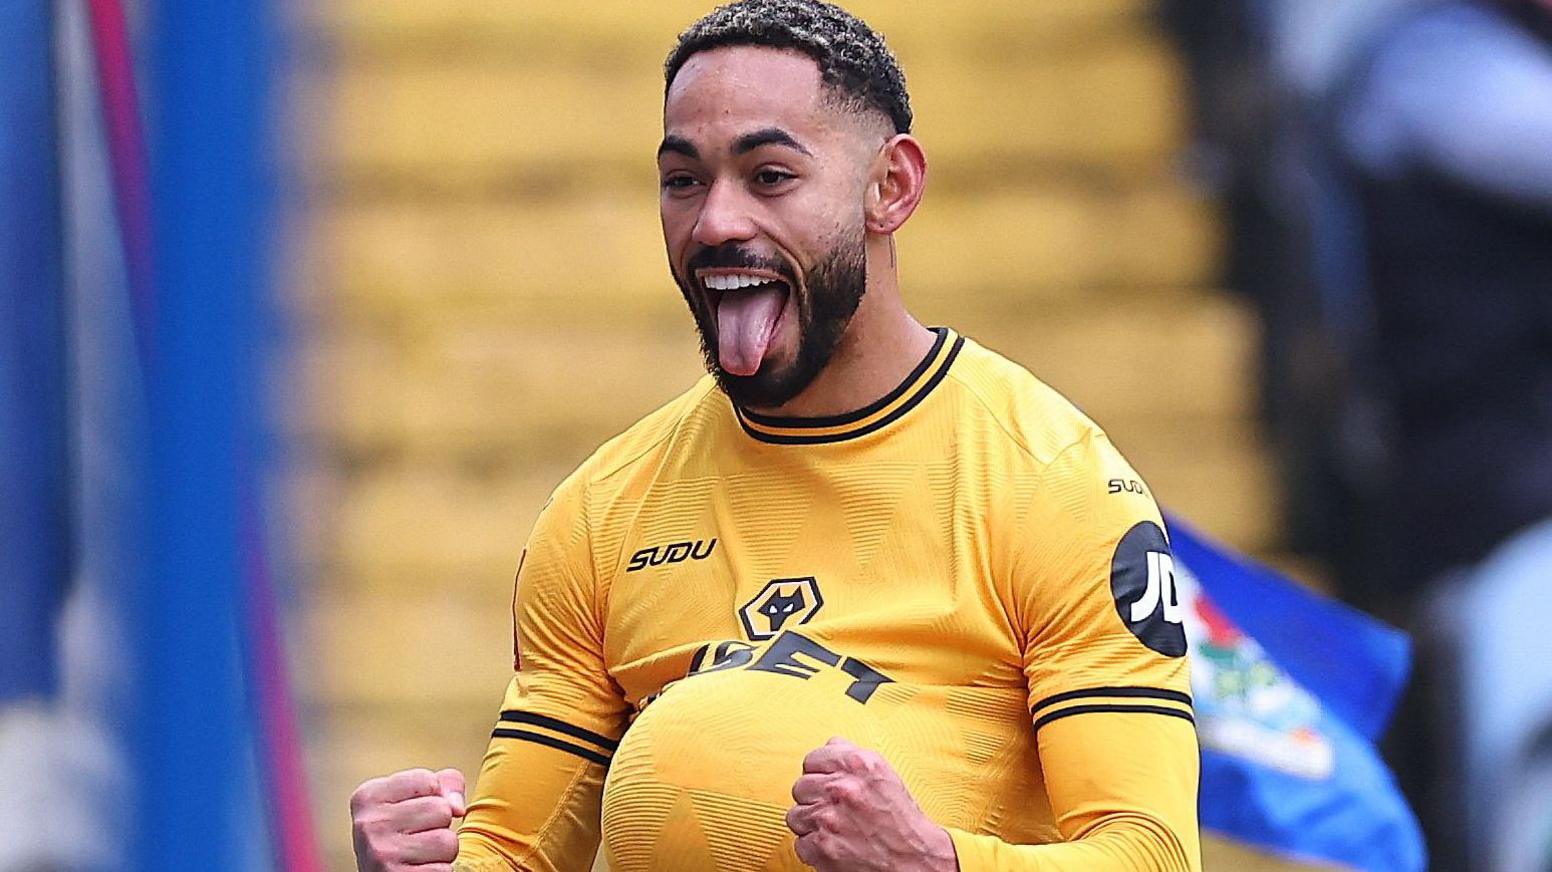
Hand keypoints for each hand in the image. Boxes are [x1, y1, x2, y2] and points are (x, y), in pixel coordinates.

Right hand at [351, 767, 466, 870]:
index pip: (429, 781)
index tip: (411, 812)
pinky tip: (418, 870)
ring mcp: (381, 854)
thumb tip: (457, 808)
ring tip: (419, 854)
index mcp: (368, 796)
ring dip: (442, 851)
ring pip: (447, 841)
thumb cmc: (402, 834)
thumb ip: (445, 785)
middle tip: (416, 837)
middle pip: (441, 809)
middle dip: (439, 825)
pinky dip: (438, 870)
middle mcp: (369, 823)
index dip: (433, 797)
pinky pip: (443, 869)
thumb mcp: (415, 799)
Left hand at [785, 738, 957, 871]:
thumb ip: (853, 755)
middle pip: (801, 787)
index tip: (823, 781)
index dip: (818, 772)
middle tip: (833, 808)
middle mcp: (841, 788)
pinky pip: (801, 842)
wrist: (913, 860)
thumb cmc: (902, 821)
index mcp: (857, 764)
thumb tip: (831, 746)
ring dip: (812, 824)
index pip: (812, 759)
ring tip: (835, 828)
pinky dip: (815, 847)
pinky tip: (834, 843)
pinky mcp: (821, 846)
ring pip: (796, 815)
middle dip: (814, 799)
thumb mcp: (883, 775)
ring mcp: (828, 818)